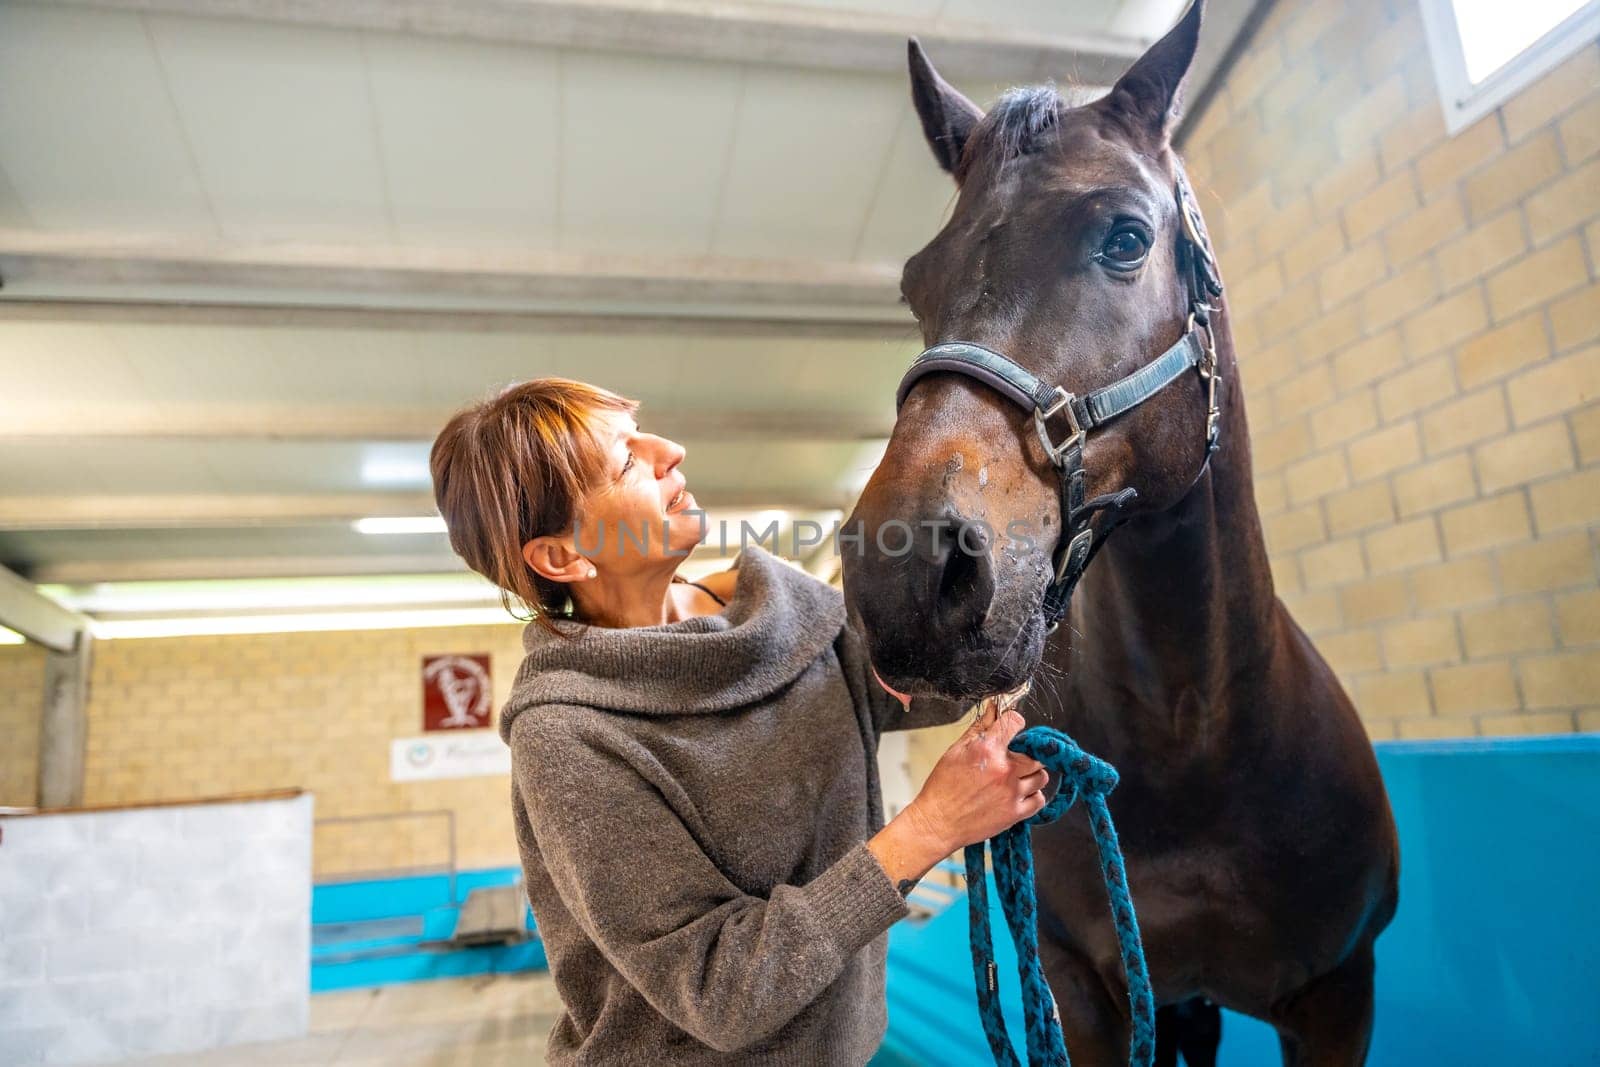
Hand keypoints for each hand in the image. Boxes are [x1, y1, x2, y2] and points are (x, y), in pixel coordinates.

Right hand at [867, 683, 1041, 889]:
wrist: (938, 822)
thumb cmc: (943, 787)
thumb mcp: (956, 751)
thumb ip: (980, 728)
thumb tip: (994, 709)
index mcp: (987, 750)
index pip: (1015, 722)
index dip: (1014, 722)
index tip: (1012, 727)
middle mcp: (1004, 770)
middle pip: (1035, 753)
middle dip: (1025, 753)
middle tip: (1012, 759)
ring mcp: (1012, 792)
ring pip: (1041, 776)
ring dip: (1031, 774)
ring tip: (1014, 778)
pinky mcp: (1015, 813)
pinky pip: (1039, 799)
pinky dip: (1032, 795)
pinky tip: (1017, 793)